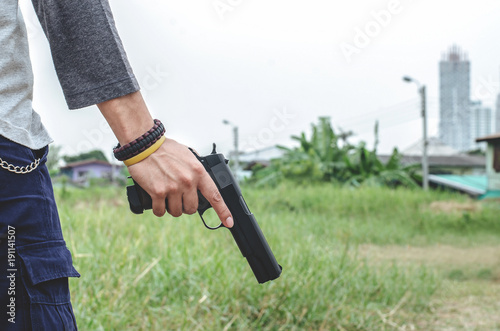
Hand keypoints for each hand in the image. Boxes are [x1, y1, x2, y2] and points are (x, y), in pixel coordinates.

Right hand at [97, 91, 232, 226]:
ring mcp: (173, 188)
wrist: (145, 145)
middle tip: (178, 197)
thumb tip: (202, 179)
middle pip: (192, 208)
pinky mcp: (158, 192)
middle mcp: (188, 181)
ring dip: (171, 208)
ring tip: (166, 195)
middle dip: (185, 206)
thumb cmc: (165, 149)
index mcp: (198, 172)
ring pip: (176, 212)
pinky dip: (158, 209)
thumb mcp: (188, 154)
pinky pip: (160, 211)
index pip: (215, 195)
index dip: (223, 211)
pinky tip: (156, 200)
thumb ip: (196, 168)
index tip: (229, 222)